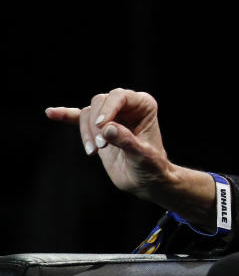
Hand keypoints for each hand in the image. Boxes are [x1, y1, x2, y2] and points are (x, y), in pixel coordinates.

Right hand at [46, 88, 172, 199]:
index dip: (108, 109)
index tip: (102, 127)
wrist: (145, 180)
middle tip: (101, 147)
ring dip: (86, 132)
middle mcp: (127, 106)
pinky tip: (51, 113)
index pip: (120, 96)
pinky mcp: (97, 129)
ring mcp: (110, 116)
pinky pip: (78, 118)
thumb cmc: (150, 166)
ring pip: (87, 113)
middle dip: (95, 124)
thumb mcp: (142, 155)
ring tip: (94, 151)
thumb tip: (108, 128)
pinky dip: (65, 115)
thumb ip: (126, 141)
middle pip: (100, 101)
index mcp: (143, 105)